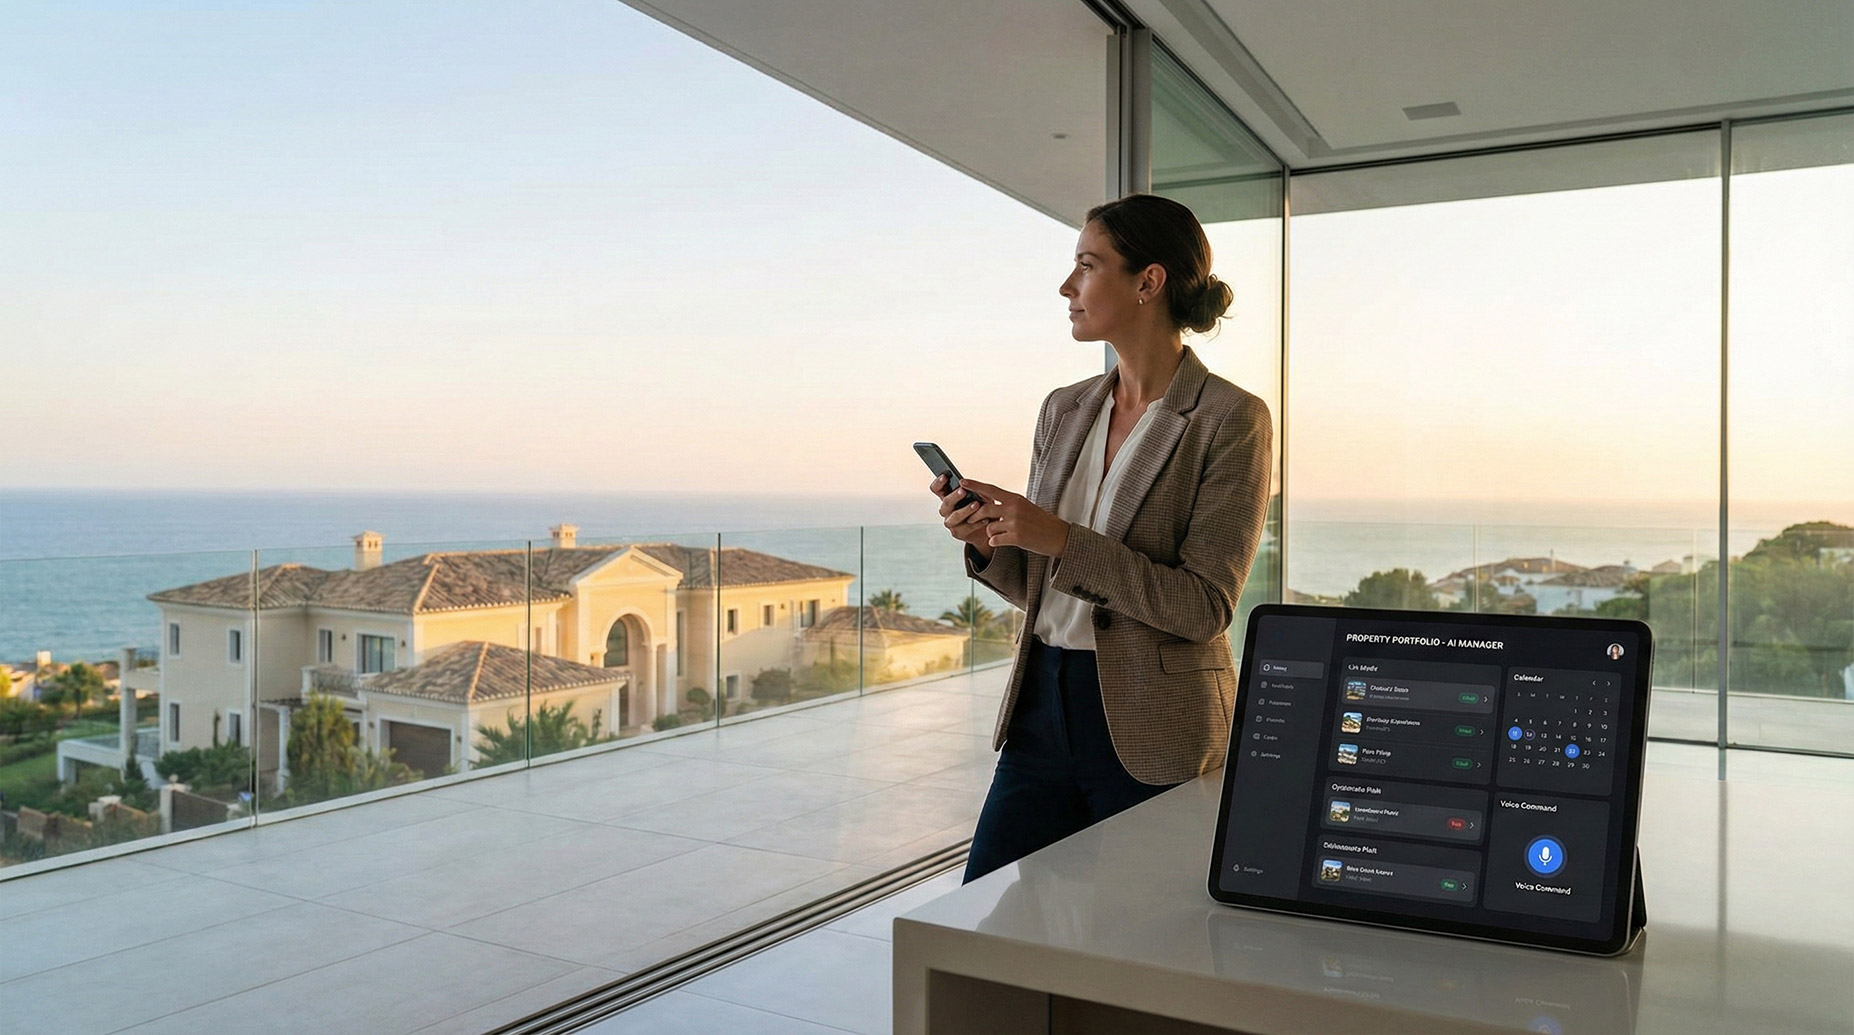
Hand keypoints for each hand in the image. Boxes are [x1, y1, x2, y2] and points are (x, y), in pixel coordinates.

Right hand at [932, 474, 993, 558]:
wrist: (990, 527)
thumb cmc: (983, 507)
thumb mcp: (980, 495)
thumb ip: (974, 489)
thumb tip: (969, 484)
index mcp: (948, 497)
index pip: (936, 489)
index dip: (938, 483)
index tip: (945, 476)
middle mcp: (946, 510)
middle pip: (945, 502)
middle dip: (954, 496)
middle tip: (963, 491)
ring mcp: (951, 523)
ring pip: (954, 517)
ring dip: (965, 510)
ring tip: (977, 505)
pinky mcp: (958, 534)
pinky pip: (965, 528)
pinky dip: (976, 523)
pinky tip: (985, 519)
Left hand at [956, 478, 1071, 557]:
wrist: (1058, 535)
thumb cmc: (1041, 522)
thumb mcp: (1025, 507)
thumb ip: (1008, 505)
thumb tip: (988, 506)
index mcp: (1015, 498)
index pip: (991, 489)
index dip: (975, 485)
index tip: (962, 481)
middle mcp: (1014, 508)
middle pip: (984, 509)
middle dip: (975, 516)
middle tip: (973, 520)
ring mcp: (1014, 523)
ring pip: (989, 527)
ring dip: (991, 532)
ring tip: (1002, 534)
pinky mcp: (1016, 537)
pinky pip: (994, 540)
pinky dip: (996, 542)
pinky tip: (1004, 541)